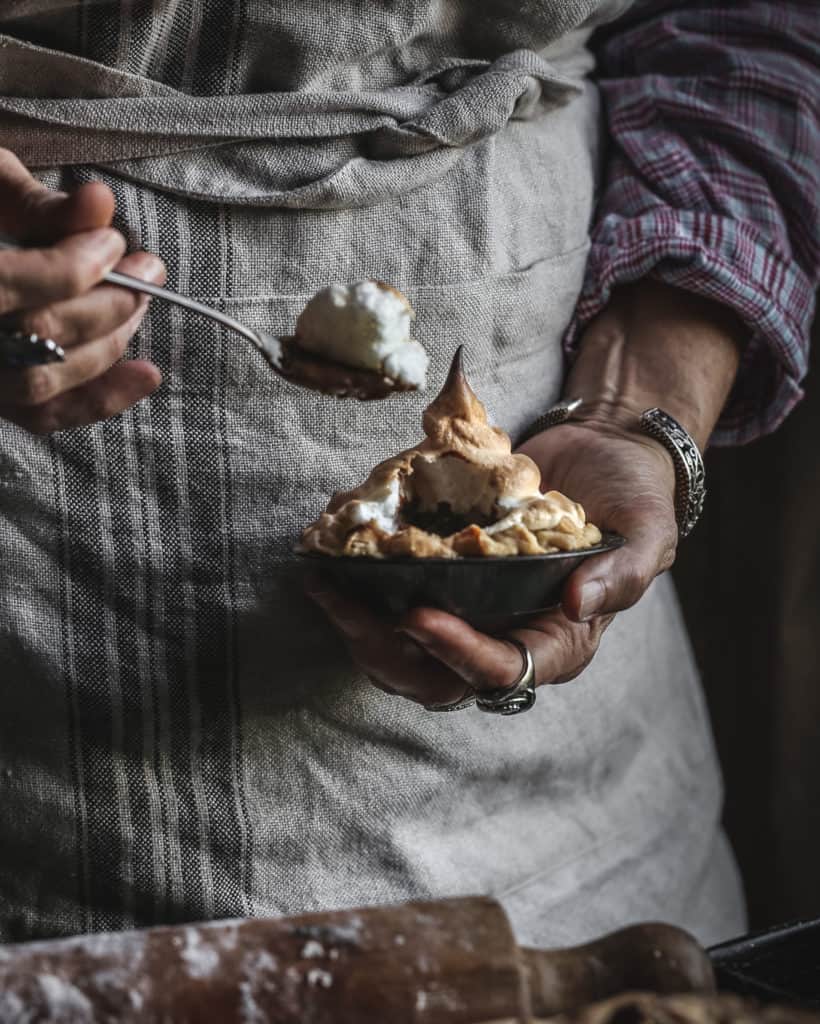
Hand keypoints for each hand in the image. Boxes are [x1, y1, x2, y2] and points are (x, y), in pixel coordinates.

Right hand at [0, 148, 165, 432]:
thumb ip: (32, 201)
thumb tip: (100, 203)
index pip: (4, 286)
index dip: (72, 265)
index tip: (113, 240)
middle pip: (33, 337)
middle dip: (105, 304)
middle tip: (147, 270)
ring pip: (39, 384)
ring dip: (107, 345)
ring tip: (138, 304)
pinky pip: (43, 416)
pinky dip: (100, 398)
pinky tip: (147, 374)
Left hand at [306, 418, 677, 707]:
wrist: (604, 453)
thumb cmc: (633, 495)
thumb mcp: (648, 531)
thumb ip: (623, 572)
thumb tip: (578, 604)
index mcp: (557, 640)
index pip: (501, 669)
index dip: (456, 652)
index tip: (416, 617)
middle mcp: (508, 635)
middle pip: (435, 676)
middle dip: (384, 649)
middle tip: (342, 604)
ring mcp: (472, 610)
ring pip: (403, 649)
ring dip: (358, 623)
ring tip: (323, 582)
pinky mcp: (446, 579)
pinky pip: (396, 598)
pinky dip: (360, 584)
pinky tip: (331, 551)